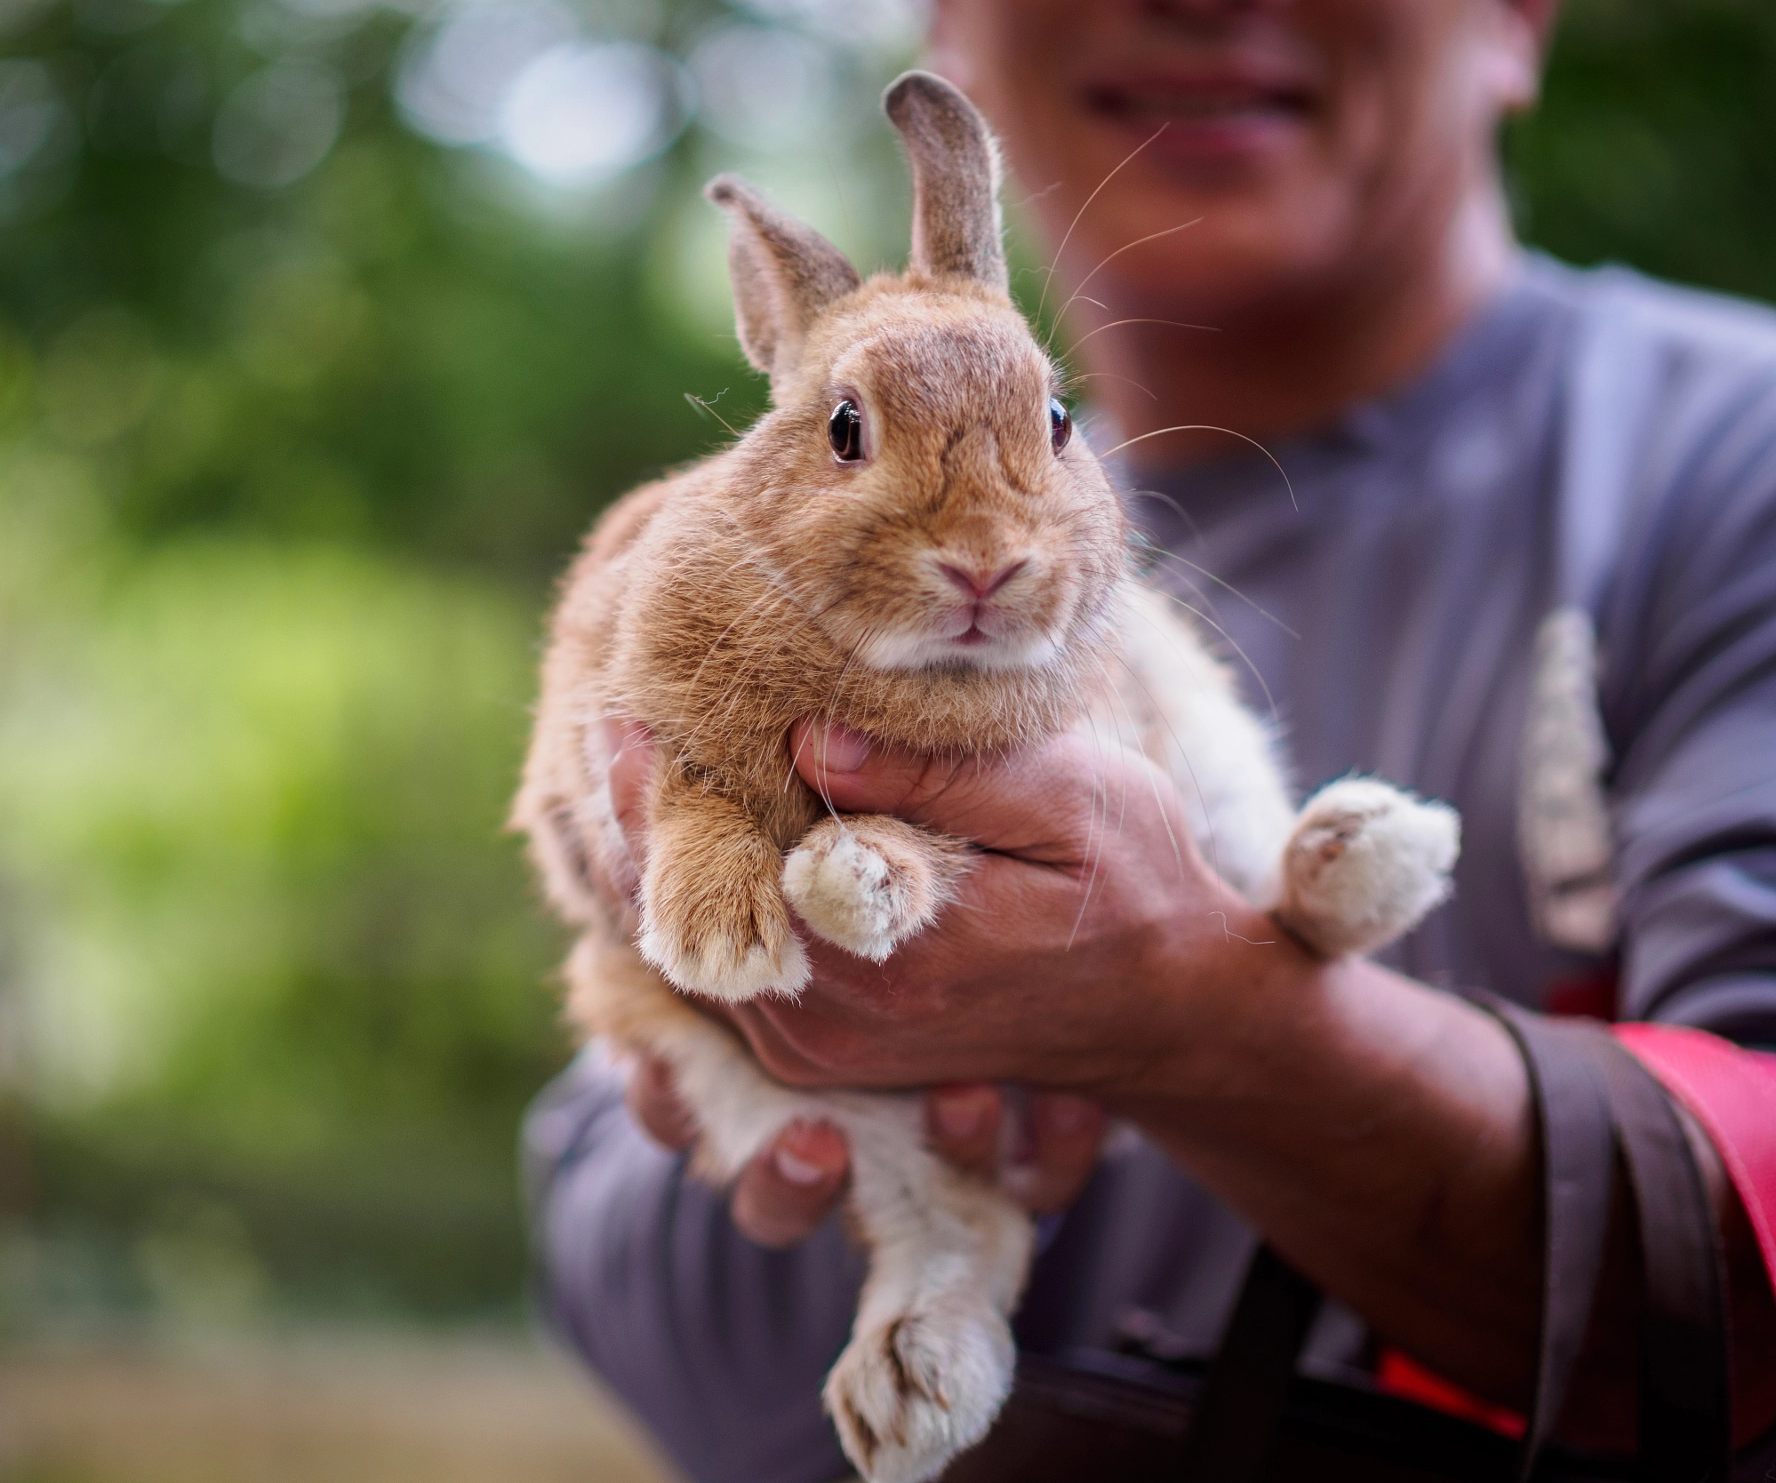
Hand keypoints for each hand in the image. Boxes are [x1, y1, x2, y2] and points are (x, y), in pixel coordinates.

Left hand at [605, 719, 1115, 1243]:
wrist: (1168, 1014)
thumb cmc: (1129, 887)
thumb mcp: (1070, 801)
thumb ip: (942, 776)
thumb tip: (807, 741)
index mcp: (891, 958)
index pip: (729, 873)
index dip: (662, 797)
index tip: (623, 717)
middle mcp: (836, 1024)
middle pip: (683, 923)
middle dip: (637, 825)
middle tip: (607, 730)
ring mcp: (821, 1051)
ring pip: (688, 957)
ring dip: (653, 869)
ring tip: (626, 769)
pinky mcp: (820, 1057)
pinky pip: (718, 981)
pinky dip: (688, 912)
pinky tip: (679, 841)